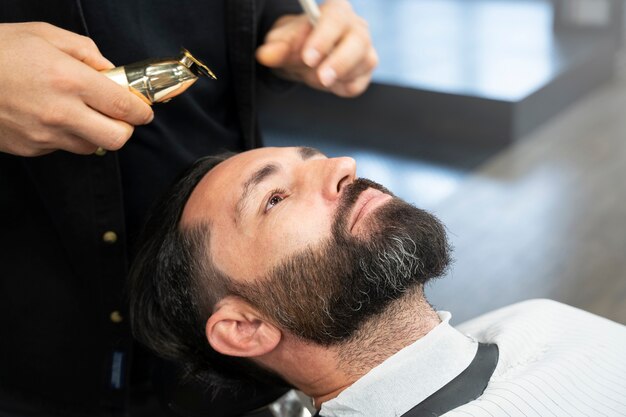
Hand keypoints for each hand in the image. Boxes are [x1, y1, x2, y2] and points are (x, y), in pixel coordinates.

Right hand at [0, 22, 153, 156]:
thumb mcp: (44, 35)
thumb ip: (85, 52)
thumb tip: (110, 71)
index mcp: (69, 80)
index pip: (124, 106)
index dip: (142, 111)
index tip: (144, 110)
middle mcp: (60, 112)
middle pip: (117, 138)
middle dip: (125, 128)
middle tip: (119, 116)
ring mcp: (44, 135)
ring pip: (92, 147)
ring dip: (96, 133)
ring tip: (81, 113)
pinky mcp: (30, 148)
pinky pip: (62, 148)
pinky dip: (67, 136)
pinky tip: (51, 117)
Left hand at [256, 0, 377, 97]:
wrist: (303, 58)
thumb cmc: (295, 42)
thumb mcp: (281, 41)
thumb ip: (276, 46)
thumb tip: (266, 55)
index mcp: (336, 11)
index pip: (335, 20)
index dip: (323, 39)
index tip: (308, 57)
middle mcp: (356, 27)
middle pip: (359, 41)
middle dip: (340, 62)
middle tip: (322, 78)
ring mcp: (365, 50)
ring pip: (363, 63)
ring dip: (338, 76)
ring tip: (315, 77)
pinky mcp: (364, 73)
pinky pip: (357, 85)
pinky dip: (340, 88)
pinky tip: (327, 83)